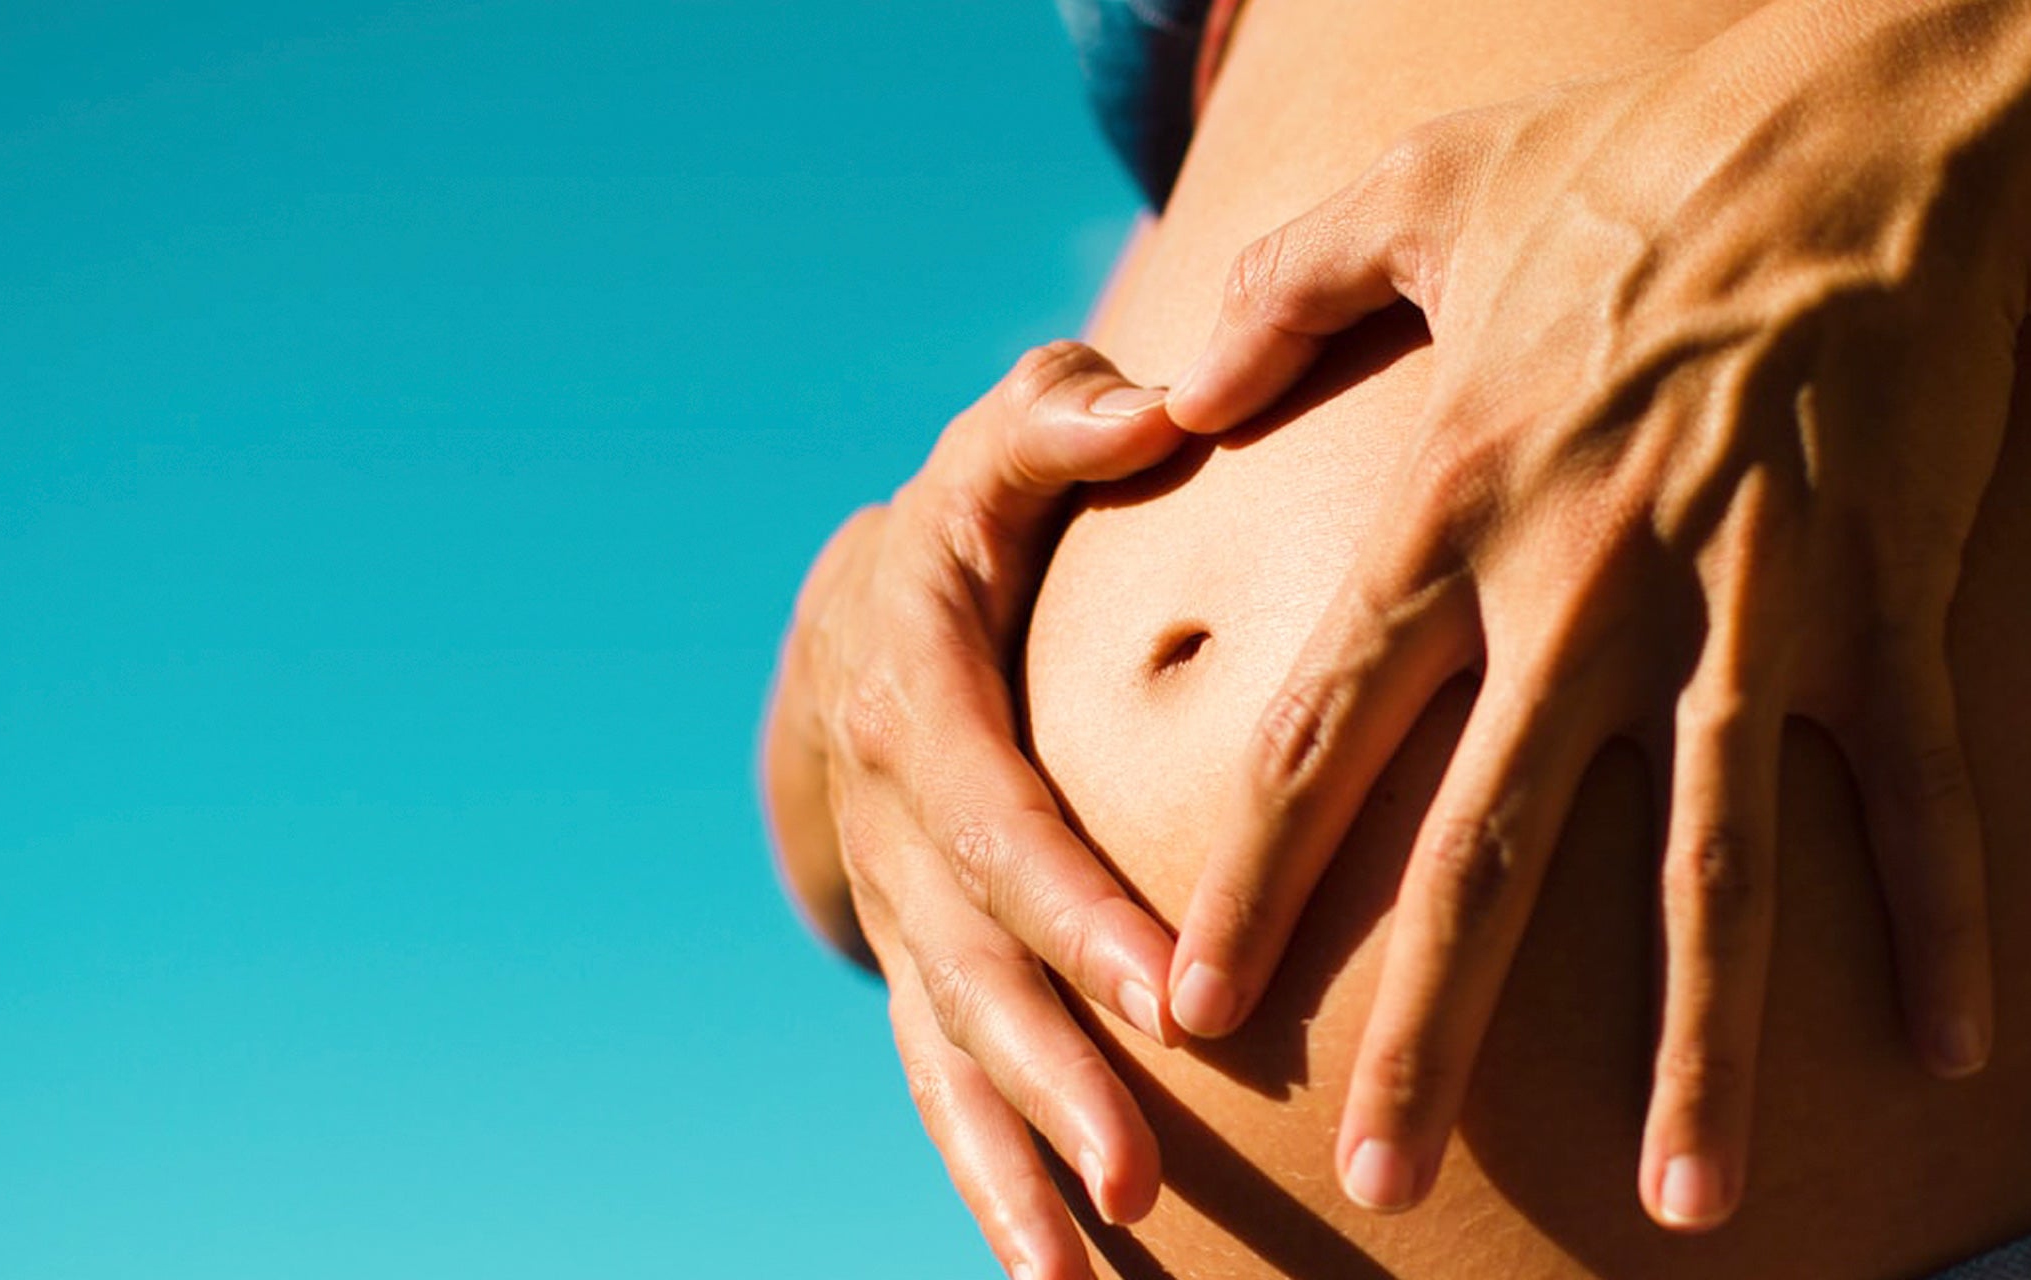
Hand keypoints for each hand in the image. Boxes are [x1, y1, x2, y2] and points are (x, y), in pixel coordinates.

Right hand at [770, 342, 1187, 1279]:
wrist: (859, 631)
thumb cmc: (977, 528)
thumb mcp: (999, 452)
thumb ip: (1065, 422)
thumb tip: (1161, 406)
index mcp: (917, 703)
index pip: (997, 822)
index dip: (1074, 911)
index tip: (1171, 993)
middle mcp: (896, 831)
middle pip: (975, 970)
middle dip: (1056, 1076)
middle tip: (1142, 1172)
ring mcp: (901, 919)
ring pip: (948, 1056)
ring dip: (1012, 1167)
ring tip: (1084, 1269)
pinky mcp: (919, 976)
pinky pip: (943, 1092)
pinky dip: (988, 1190)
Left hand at [1153, 0, 2030, 1228]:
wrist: (1870, 124)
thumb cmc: (1633, 159)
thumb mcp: (1415, 194)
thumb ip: (1276, 298)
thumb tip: (1162, 386)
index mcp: (1460, 504)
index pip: (1328, 730)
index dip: (1255, 881)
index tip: (1196, 1012)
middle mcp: (1589, 583)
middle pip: (1493, 847)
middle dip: (1434, 1025)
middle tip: (1382, 1176)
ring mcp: (1748, 602)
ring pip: (1713, 863)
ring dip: (1701, 1045)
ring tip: (1692, 1202)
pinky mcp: (1890, 595)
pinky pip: (1917, 787)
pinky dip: (1940, 918)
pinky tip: (1950, 1053)